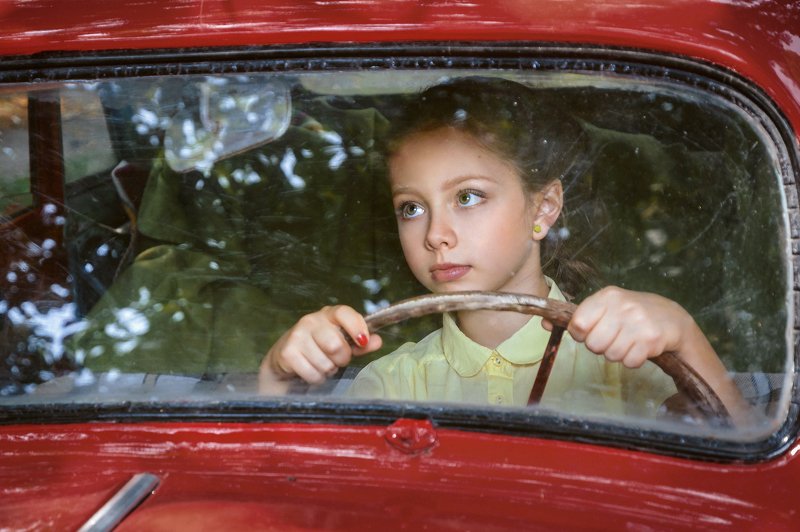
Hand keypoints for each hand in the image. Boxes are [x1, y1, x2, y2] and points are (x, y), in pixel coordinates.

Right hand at [258, 305, 381, 392]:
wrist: (285, 357)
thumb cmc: (319, 347)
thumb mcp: (342, 342)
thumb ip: (360, 342)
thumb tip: (378, 341)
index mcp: (328, 314)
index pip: (343, 313)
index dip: (356, 326)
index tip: (362, 341)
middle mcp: (311, 321)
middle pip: (336, 345)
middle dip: (341, 359)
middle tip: (336, 359)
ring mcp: (297, 335)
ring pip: (325, 363)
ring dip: (327, 370)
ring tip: (321, 364)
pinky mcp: (287, 352)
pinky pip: (313, 373)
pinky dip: (316, 378)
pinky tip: (310, 370)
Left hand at [561, 286, 694, 367]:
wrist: (672, 318)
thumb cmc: (631, 314)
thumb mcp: (604, 307)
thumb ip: (576, 316)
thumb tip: (543, 323)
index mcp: (607, 296)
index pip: (578, 323)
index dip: (580, 334)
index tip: (589, 333)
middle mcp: (623, 306)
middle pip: (593, 344)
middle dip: (601, 347)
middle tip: (613, 338)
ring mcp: (639, 322)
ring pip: (611, 355)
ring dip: (618, 354)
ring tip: (628, 342)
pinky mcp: (652, 339)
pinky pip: (629, 362)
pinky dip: (633, 361)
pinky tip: (640, 348)